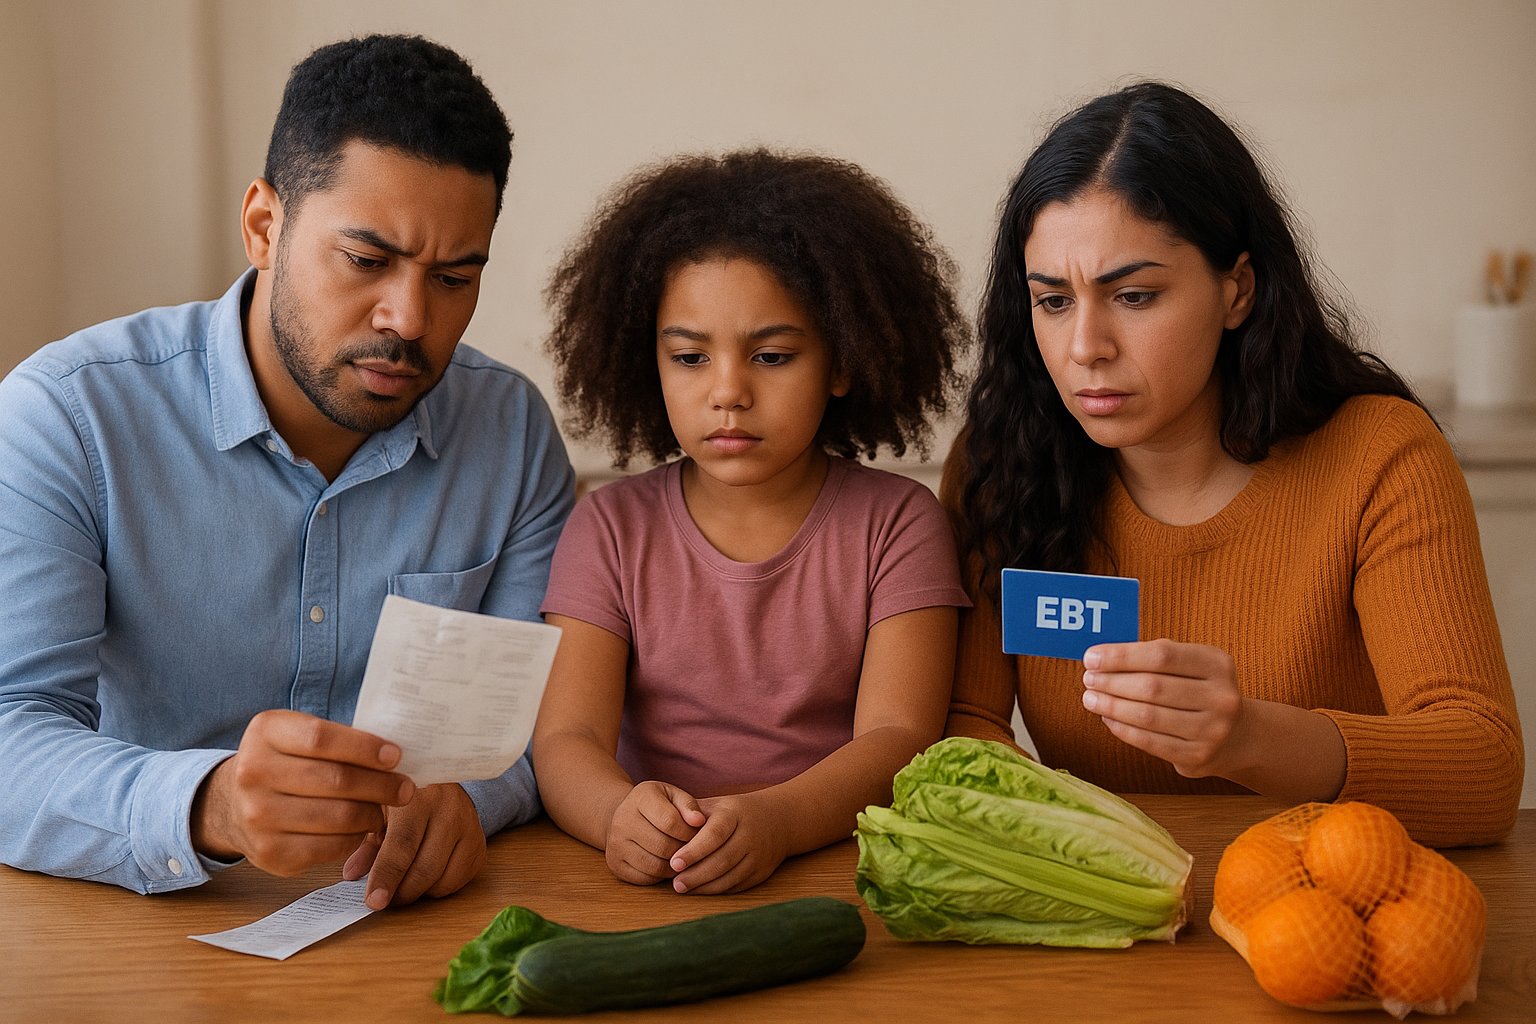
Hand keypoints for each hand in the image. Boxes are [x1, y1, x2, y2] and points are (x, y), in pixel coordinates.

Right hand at [191, 709, 413, 875]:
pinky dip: (355, 838)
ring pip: (338, 816)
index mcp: (265, 733)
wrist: (232, 804)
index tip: (396, 756)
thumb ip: (338, 740)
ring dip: (373, 813)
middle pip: (335, 780)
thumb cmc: (285, 763)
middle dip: (381, 785)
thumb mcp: (297, 735)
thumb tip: (396, 755)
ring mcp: (257, 816)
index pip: (322, 738)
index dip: (364, 748)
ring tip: (385, 808)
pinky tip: (362, 828)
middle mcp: (253, 773)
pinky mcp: (269, 853)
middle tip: (406, 788)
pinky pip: (330, 847)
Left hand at [341, 783, 486, 909]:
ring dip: (419, 892)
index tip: (374, 901)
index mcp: (417, 795)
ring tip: (402, 886)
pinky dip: (438, 888)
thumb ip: (366, 844)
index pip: (403, 844)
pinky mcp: (480, 844)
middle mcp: (449, 808)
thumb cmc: (404, 799)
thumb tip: (352, 874)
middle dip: (402, 892)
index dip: (387, 876)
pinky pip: (458, 880)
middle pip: (426, 866)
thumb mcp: (379, 811)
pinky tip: (424, 879)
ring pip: (444, 878)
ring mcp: (470, 826)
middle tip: (383, 901)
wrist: (444, 781)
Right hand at [604, 781, 705, 884]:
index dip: (689, 832)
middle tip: (691, 848)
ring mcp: (615, 845)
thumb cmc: (657, 806)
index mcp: (640, 798)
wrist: (624, 817)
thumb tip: (699, 821)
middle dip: (683, 850)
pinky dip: (661, 875)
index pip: (670, 821)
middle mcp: (622, 821)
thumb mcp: (673, 795)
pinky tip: (666, 864)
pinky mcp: (615, 865)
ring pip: (656, 866)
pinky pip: (646, 878)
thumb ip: (689, 805)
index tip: (697, 833)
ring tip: (681, 856)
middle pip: (663, 846)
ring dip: (674, 866)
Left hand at [668, 792, 790, 894]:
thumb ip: (690, 815)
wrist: (775, 820)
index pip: (715, 834)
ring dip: (705, 886)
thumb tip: (663, 828)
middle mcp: (750, 835)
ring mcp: (758, 855)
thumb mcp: (714, 805)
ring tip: (682, 888)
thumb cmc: (732, 813)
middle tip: (675, 883)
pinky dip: (716, 890)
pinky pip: (737, 885)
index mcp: (735, 814)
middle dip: (696, 874)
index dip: (694, 850)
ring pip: (731, 876)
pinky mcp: (762, 872)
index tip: (673, 862)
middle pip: (723, 859)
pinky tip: (699, 890)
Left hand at [1080, 639, 1247, 778]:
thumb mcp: (1191, 665)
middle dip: (1112, 682)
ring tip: (1091, 698)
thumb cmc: (1199, 691)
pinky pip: (1150, 742)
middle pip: (1152, 687)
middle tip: (1088, 679)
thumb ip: (1154, 658)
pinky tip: (1107, 719)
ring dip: (1111, 706)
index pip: (1161, 655)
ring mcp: (1212, 730)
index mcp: (1217, 664)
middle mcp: (1221, 697)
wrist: (1238, 736)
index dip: (1121, 656)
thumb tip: (1100, 659)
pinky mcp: (1199, 756)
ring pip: (1148, 716)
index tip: (1091, 657)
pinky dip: (1122, 729)